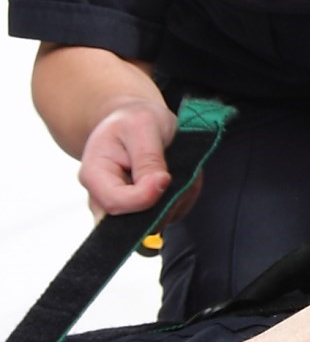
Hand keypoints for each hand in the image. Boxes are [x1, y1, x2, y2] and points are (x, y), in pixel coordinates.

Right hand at [79, 99, 177, 216]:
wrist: (136, 122)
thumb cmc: (135, 120)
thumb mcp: (142, 127)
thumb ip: (148, 158)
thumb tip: (159, 185)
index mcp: (93, 176)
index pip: (116, 203)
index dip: (145, 197)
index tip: (165, 177)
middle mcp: (104, 199)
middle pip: (138, 221)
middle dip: (167, 199)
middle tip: (173, 168)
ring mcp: (125, 209)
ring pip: (161, 219)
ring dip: (179, 195)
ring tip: (175, 165)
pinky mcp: (147, 212)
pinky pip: (173, 213)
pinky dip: (184, 196)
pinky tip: (178, 175)